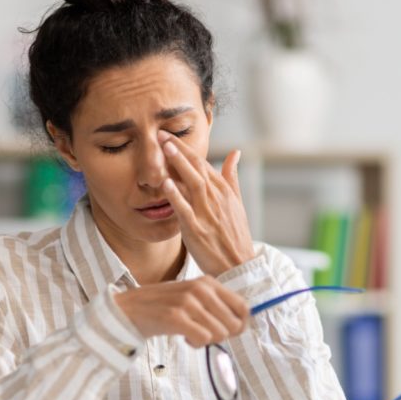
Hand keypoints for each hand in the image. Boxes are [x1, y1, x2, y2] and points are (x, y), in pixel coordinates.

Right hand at [114, 276, 248, 346]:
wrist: (128, 310)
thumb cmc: (163, 307)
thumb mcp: (192, 297)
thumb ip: (215, 305)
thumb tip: (242, 324)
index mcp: (208, 282)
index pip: (243, 307)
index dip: (239, 325)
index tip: (225, 332)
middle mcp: (200, 288)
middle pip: (234, 324)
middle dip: (221, 335)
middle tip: (202, 332)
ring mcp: (188, 301)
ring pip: (220, 334)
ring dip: (206, 340)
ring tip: (189, 332)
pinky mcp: (175, 316)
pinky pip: (203, 338)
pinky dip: (195, 344)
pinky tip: (183, 337)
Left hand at [159, 132, 255, 276]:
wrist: (239, 265)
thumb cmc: (235, 235)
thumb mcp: (237, 202)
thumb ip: (232, 176)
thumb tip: (235, 152)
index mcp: (223, 190)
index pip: (202, 163)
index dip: (185, 147)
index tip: (169, 135)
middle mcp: (216, 198)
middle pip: (196, 168)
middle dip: (178, 149)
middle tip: (161, 133)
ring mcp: (206, 213)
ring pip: (191, 183)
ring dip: (178, 164)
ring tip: (163, 148)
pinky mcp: (197, 229)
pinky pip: (184, 209)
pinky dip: (175, 195)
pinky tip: (165, 183)